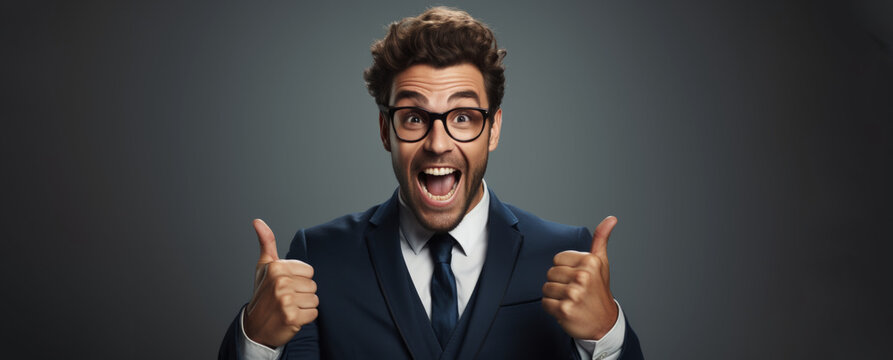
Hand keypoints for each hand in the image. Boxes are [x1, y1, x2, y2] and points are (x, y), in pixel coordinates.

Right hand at [243, 219, 318, 347]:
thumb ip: (266, 242)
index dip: (300, 280)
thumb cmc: (263, 294)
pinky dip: (305, 319)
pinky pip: (314, 314)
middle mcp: (280, 283)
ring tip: (289, 308)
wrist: (254, 327)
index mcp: (276, 268)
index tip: (286, 286)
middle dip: (303, 294)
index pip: (309, 271)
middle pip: (313, 285)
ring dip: (304, 306)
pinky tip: (291, 318)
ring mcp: (286, 301)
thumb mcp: (264, 267)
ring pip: (315, 300)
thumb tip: (257, 221)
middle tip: (286, 299)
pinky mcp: (292, 317)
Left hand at [542, 216, 619, 339]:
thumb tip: (611, 218)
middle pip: (550, 273)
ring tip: (571, 301)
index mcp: (590, 262)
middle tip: (575, 292)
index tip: (577, 278)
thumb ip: (601, 239)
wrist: (604, 323)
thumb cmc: (599, 291)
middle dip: (559, 283)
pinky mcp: (564, 309)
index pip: (557, 259)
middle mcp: (583, 276)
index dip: (564, 269)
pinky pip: (544, 303)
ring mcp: (574, 294)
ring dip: (555, 296)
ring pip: (546, 288)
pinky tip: (566, 310)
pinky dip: (552, 309)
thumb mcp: (601, 264)